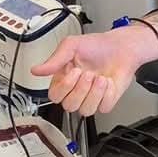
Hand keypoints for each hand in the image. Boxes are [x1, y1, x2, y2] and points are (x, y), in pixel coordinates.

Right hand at [29, 29, 148, 116]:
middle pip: (69, 106)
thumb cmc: (98, 45)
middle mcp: (76, 90)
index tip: (74, 71)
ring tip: (100, 78)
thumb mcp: (72, 46)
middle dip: (80, 89)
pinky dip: (108, 94)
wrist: (122, 47)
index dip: (64, 87)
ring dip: (94, 93)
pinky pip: (104, 107)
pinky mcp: (107, 100)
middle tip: (88, 73)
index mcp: (63, 79)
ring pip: (86, 111)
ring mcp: (91, 97)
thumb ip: (54, 60)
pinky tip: (108, 82)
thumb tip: (35, 70)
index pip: (54, 96)